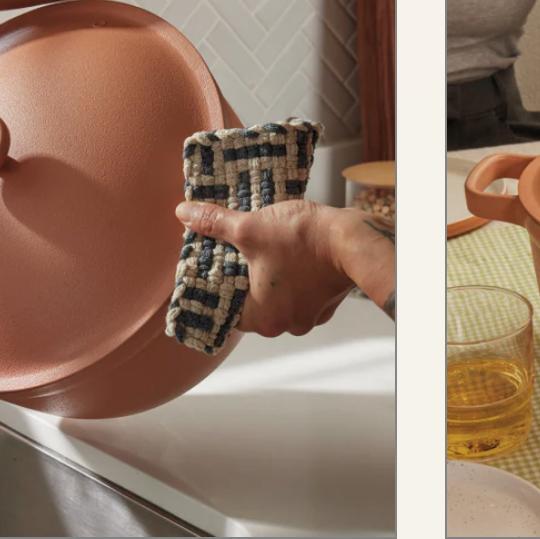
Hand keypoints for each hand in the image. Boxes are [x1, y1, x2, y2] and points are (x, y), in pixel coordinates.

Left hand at [175, 200, 368, 336]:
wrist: (355, 239)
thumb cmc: (305, 240)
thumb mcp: (250, 228)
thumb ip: (214, 224)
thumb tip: (184, 213)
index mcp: (262, 319)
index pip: (226, 310)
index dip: (218, 286)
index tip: (215, 267)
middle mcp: (286, 325)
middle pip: (252, 304)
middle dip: (245, 279)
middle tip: (239, 253)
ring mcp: (311, 315)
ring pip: (278, 298)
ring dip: (271, 278)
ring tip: (266, 250)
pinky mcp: (327, 302)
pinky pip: (300, 293)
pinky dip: (293, 277)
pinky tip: (291, 254)